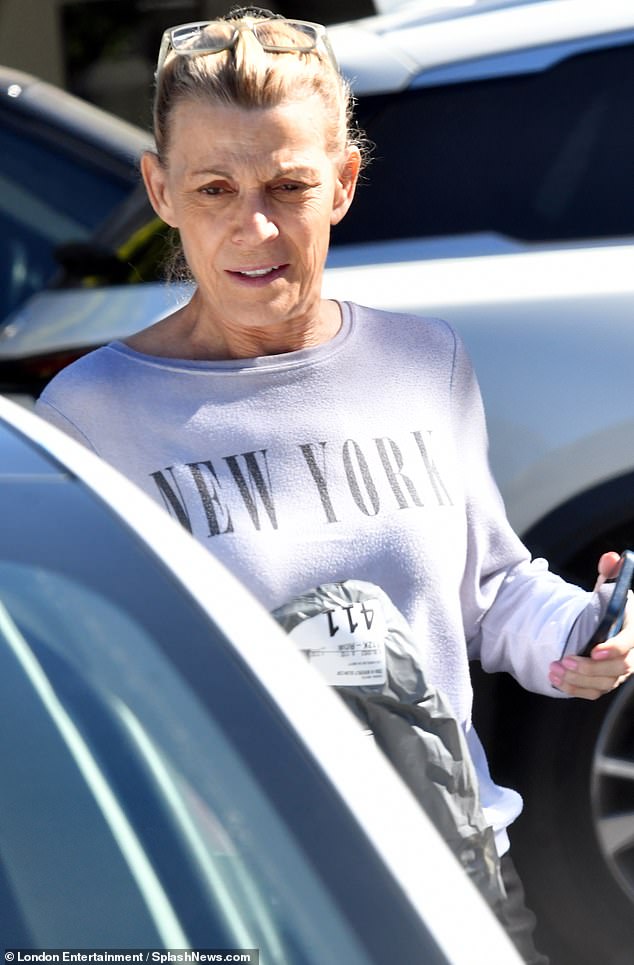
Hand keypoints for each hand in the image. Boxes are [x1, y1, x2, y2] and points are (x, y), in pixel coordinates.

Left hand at [548, 552, 633, 699]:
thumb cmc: (607, 606)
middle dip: (590, 668)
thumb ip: (610, 572)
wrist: (603, 626)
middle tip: (564, 660)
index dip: (615, 649)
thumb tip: (610, 559)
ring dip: (578, 680)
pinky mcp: (605, 682)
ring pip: (604, 684)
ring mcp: (618, 672)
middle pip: (618, 669)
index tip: (595, 650)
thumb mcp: (608, 587)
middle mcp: (631, 654)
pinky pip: (592, 692)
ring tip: (554, 669)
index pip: (630, 643)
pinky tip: (556, 680)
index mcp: (633, 630)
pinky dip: (574, 689)